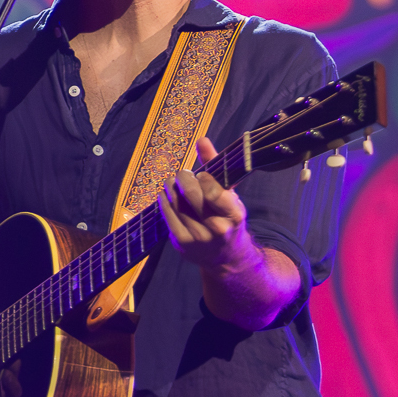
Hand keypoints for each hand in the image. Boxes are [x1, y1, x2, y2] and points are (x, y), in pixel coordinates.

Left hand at [159, 136, 249, 270]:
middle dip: (183, 178)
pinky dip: (164, 201)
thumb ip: (216, 166)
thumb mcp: (230, 194)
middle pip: (190, 195)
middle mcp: (217, 229)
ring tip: (173, 182)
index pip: (213, 191)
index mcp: (233, 215)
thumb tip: (202, 139)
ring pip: (176, 204)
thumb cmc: (227, 218)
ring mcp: (198, 238)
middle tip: (182, 174)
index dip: (202, 178)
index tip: (200, 174)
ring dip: (171, 188)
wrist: (227, 257)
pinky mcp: (182, 243)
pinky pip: (167, 216)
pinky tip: (166, 194)